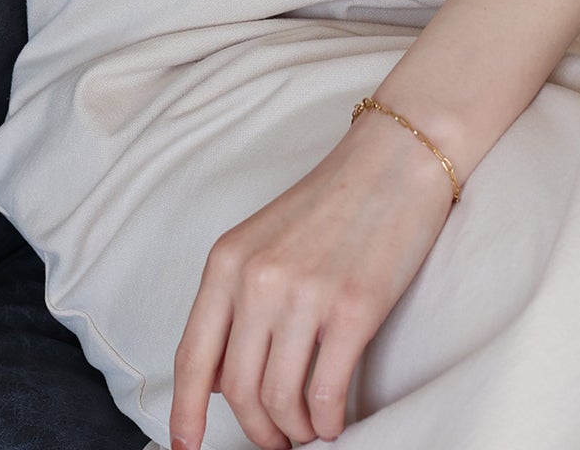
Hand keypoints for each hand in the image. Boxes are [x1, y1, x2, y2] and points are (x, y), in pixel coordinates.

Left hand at [169, 106, 457, 448]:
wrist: (394, 160)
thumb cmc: (333, 202)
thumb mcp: (263, 240)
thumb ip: (235, 300)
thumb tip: (218, 380)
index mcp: (228, 260)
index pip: (193, 355)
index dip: (185, 412)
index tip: (185, 446)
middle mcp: (258, 278)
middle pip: (238, 390)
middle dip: (256, 429)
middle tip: (276, 439)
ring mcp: (305, 294)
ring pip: (280, 400)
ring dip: (294, 430)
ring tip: (309, 429)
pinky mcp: (354, 308)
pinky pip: (327, 394)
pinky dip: (327, 422)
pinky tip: (335, 421)